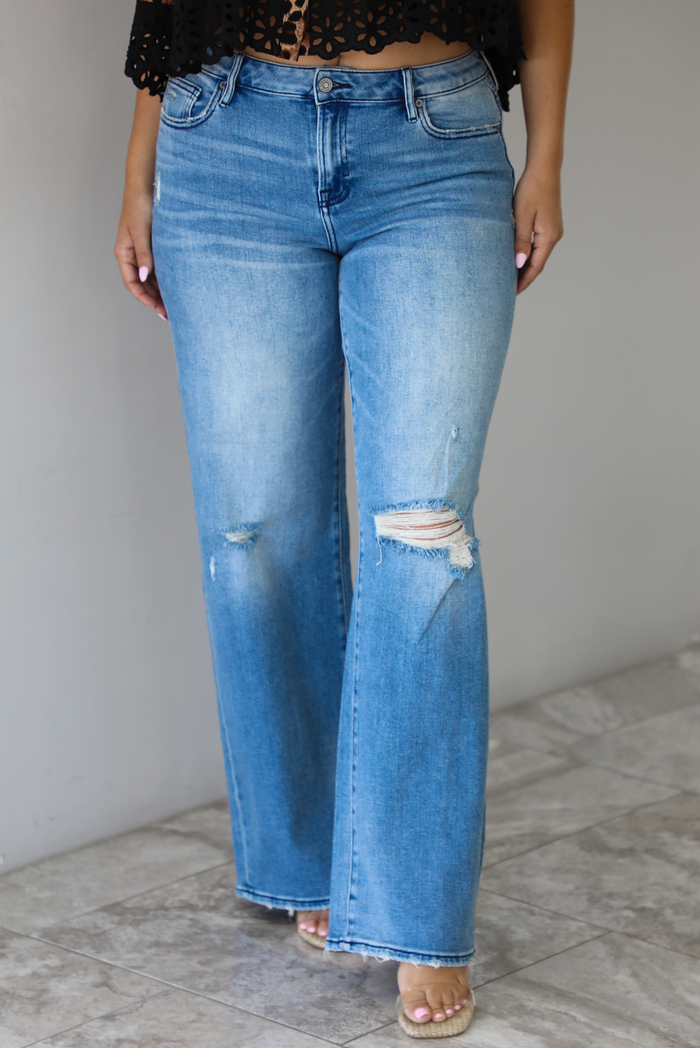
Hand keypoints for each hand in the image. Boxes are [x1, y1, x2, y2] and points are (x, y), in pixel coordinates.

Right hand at [114, 187, 167, 320]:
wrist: (146, 185)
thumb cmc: (140, 205)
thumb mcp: (142, 232)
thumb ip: (144, 254)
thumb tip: (146, 277)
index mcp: (124, 253)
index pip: (132, 283)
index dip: (144, 297)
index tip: (157, 308)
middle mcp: (132, 255)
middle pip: (142, 284)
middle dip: (154, 299)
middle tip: (169, 313)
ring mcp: (142, 251)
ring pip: (151, 278)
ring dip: (160, 291)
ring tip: (174, 304)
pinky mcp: (152, 246)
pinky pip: (157, 267)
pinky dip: (165, 278)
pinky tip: (175, 286)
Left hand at [512, 166, 563, 294]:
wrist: (544, 168)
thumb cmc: (532, 188)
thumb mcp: (523, 216)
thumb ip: (521, 241)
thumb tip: (519, 263)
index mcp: (549, 236)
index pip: (536, 267)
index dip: (524, 281)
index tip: (511, 293)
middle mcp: (554, 236)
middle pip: (538, 264)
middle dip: (524, 278)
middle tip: (507, 290)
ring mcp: (553, 230)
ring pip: (538, 255)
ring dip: (526, 267)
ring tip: (510, 278)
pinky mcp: (549, 224)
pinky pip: (538, 246)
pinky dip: (528, 255)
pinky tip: (518, 258)